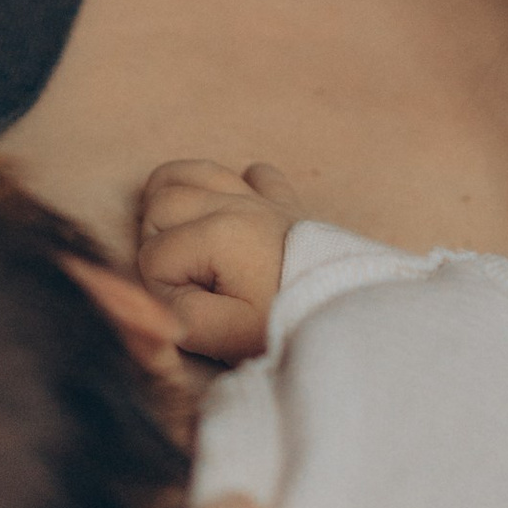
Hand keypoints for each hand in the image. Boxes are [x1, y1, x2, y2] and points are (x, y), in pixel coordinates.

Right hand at [134, 157, 302, 363]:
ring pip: (194, 171)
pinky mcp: (285, 203)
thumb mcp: (227, 336)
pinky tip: (238, 217)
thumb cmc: (287, 325)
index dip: (162, 289)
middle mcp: (235, 204)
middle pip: (161, 200)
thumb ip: (178, 316)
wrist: (354, 317)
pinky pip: (253, 174)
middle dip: (157, 239)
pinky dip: (236, 187)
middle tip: (181, 277)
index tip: (193, 313)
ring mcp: (262, 199)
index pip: (153, 255)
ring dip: (176, 199)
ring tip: (182, 237)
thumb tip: (160, 297)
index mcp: (218, 234)